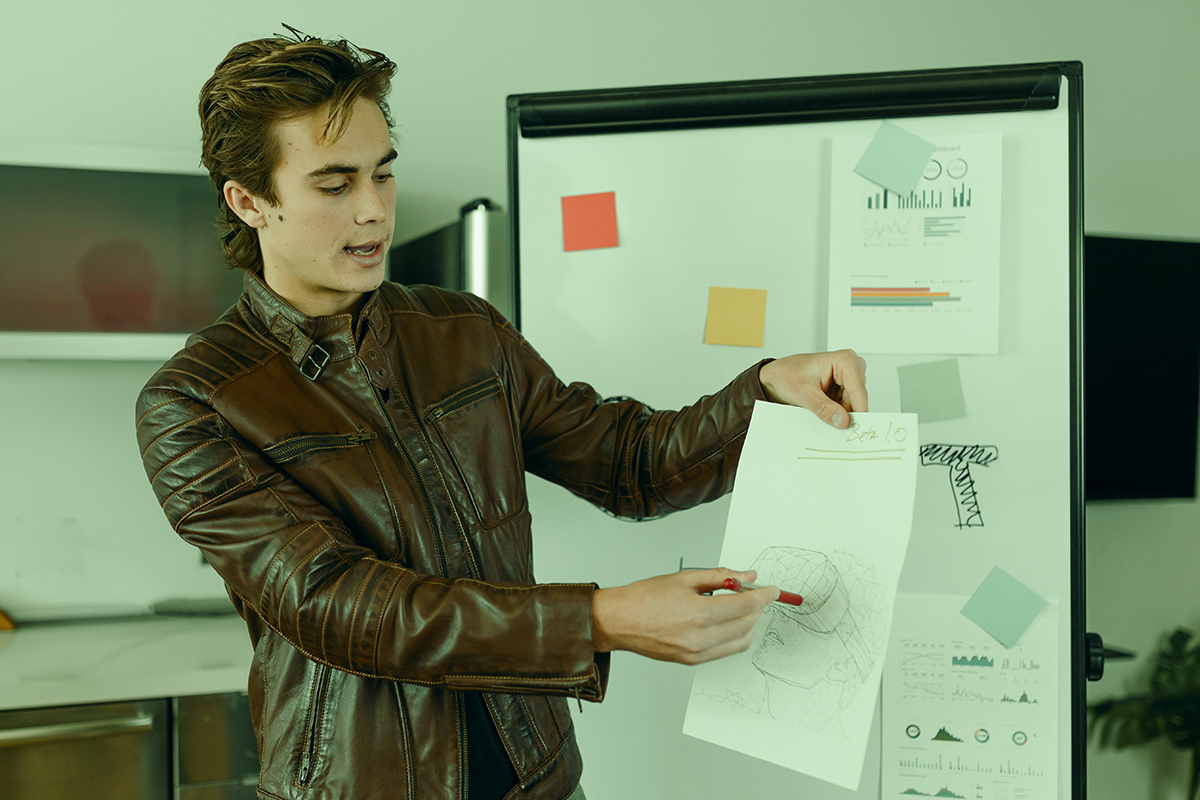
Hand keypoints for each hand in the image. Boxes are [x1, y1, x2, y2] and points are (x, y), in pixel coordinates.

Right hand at [591, 568, 777, 664]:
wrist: (618, 621)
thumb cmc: (644, 598)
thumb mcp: (684, 577)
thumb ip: (721, 577)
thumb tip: (747, 577)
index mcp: (699, 613)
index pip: (747, 605)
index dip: (764, 596)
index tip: (772, 589)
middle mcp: (701, 637)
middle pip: (747, 624)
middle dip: (757, 607)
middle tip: (755, 593)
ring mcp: (697, 653)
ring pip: (741, 640)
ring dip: (748, 624)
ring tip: (741, 607)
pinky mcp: (692, 661)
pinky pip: (726, 651)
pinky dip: (734, 636)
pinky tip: (727, 621)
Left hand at [758, 349, 866, 428]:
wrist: (775, 377)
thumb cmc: (786, 376)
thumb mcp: (803, 393)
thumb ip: (823, 408)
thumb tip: (842, 420)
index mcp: (844, 360)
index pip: (859, 389)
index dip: (860, 411)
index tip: (858, 428)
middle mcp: (849, 367)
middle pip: (857, 398)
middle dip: (847, 413)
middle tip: (836, 427)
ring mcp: (846, 379)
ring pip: (853, 404)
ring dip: (840, 414)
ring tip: (821, 414)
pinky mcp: (841, 389)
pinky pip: (846, 406)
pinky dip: (836, 413)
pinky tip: (824, 414)